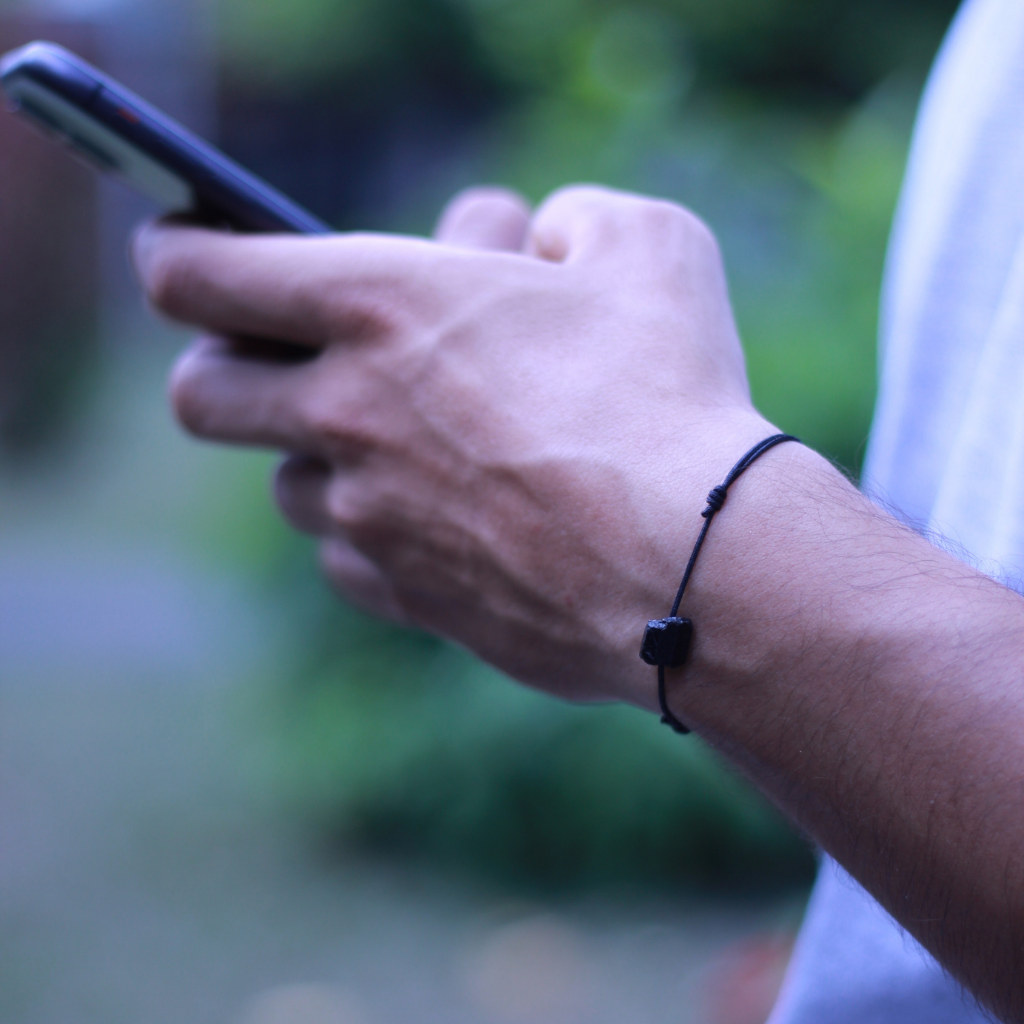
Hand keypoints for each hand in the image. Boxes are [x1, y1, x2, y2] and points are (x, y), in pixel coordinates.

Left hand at [133, 185, 771, 707]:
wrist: (698, 565)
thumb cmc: (674, 395)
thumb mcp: (645, 248)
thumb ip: (570, 218)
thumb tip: (537, 243)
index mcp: (378, 304)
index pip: (198, 275)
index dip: (176, 254)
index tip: (185, 250)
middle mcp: (346, 412)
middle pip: (199, 397)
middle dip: (223, 371)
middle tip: (286, 361)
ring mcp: (367, 514)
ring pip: (289, 486)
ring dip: (326, 456)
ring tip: (411, 443)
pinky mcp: (405, 595)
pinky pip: (349, 561)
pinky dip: (377, 534)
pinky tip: (443, 520)